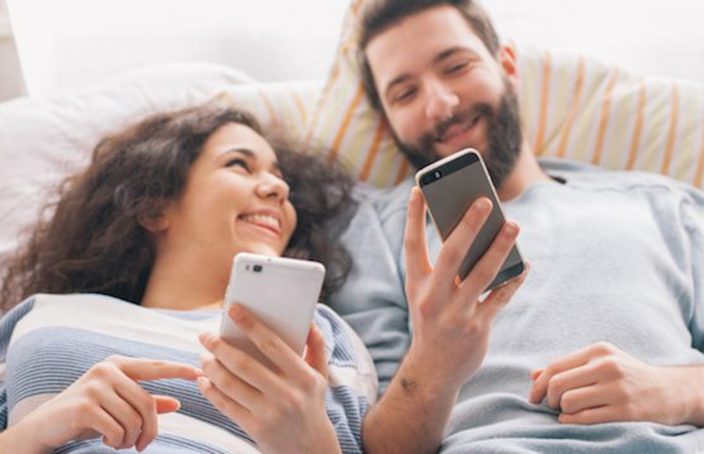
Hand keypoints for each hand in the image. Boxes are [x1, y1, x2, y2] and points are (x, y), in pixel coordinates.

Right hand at [15, 356, 201, 452]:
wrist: (44, 427)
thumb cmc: (86, 415)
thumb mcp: (117, 406)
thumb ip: (145, 402)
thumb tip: (177, 404)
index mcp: (118, 365)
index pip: (155, 366)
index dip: (179, 370)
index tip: (199, 373)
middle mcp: (107, 370)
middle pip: (147, 403)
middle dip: (149, 430)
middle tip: (141, 446)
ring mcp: (95, 385)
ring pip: (133, 419)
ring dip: (129, 439)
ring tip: (117, 442)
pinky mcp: (85, 406)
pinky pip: (117, 430)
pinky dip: (116, 442)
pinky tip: (106, 441)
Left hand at [198, 305, 340, 453]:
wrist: (310, 447)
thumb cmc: (312, 403)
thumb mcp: (321, 376)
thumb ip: (316, 347)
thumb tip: (309, 320)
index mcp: (303, 377)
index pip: (272, 345)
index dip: (251, 325)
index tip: (233, 310)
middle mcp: (286, 394)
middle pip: (244, 364)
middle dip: (219, 346)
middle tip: (205, 336)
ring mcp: (269, 413)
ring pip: (230, 384)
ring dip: (211, 368)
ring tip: (204, 357)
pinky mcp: (254, 428)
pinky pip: (225, 405)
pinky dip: (210, 391)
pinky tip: (204, 380)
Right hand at [403, 188, 527, 390]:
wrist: (432, 370)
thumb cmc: (431, 321)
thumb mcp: (426, 295)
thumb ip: (441, 269)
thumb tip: (471, 234)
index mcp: (416, 285)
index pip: (411, 245)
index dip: (413, 217)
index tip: (418, 189)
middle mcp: (432, 298)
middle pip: (451, 254)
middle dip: (468, 225)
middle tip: (485, 200)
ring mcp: (455, 314)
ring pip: (482, 273)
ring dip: (500, 247)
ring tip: (514, 225)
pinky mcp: (477, 328)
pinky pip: (500, 297)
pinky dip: (514, 279)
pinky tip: (525, 264)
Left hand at [529, 342, 694, 424]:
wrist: (670, 390)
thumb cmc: (627, 375)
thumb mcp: (600, 362)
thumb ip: (568, 367)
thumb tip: (533, 375)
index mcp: (598, 351)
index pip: (555, 366)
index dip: (539, 384)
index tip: (534, 397)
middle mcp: (607, 366)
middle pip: (558, 383)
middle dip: (548, 398)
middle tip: (552, 405)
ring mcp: (618, 388)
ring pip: (568, 401)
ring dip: (561, 410)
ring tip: (566, 411)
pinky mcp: (626, 410)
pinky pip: (585, 418)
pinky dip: (572, 421)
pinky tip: (572, 419)